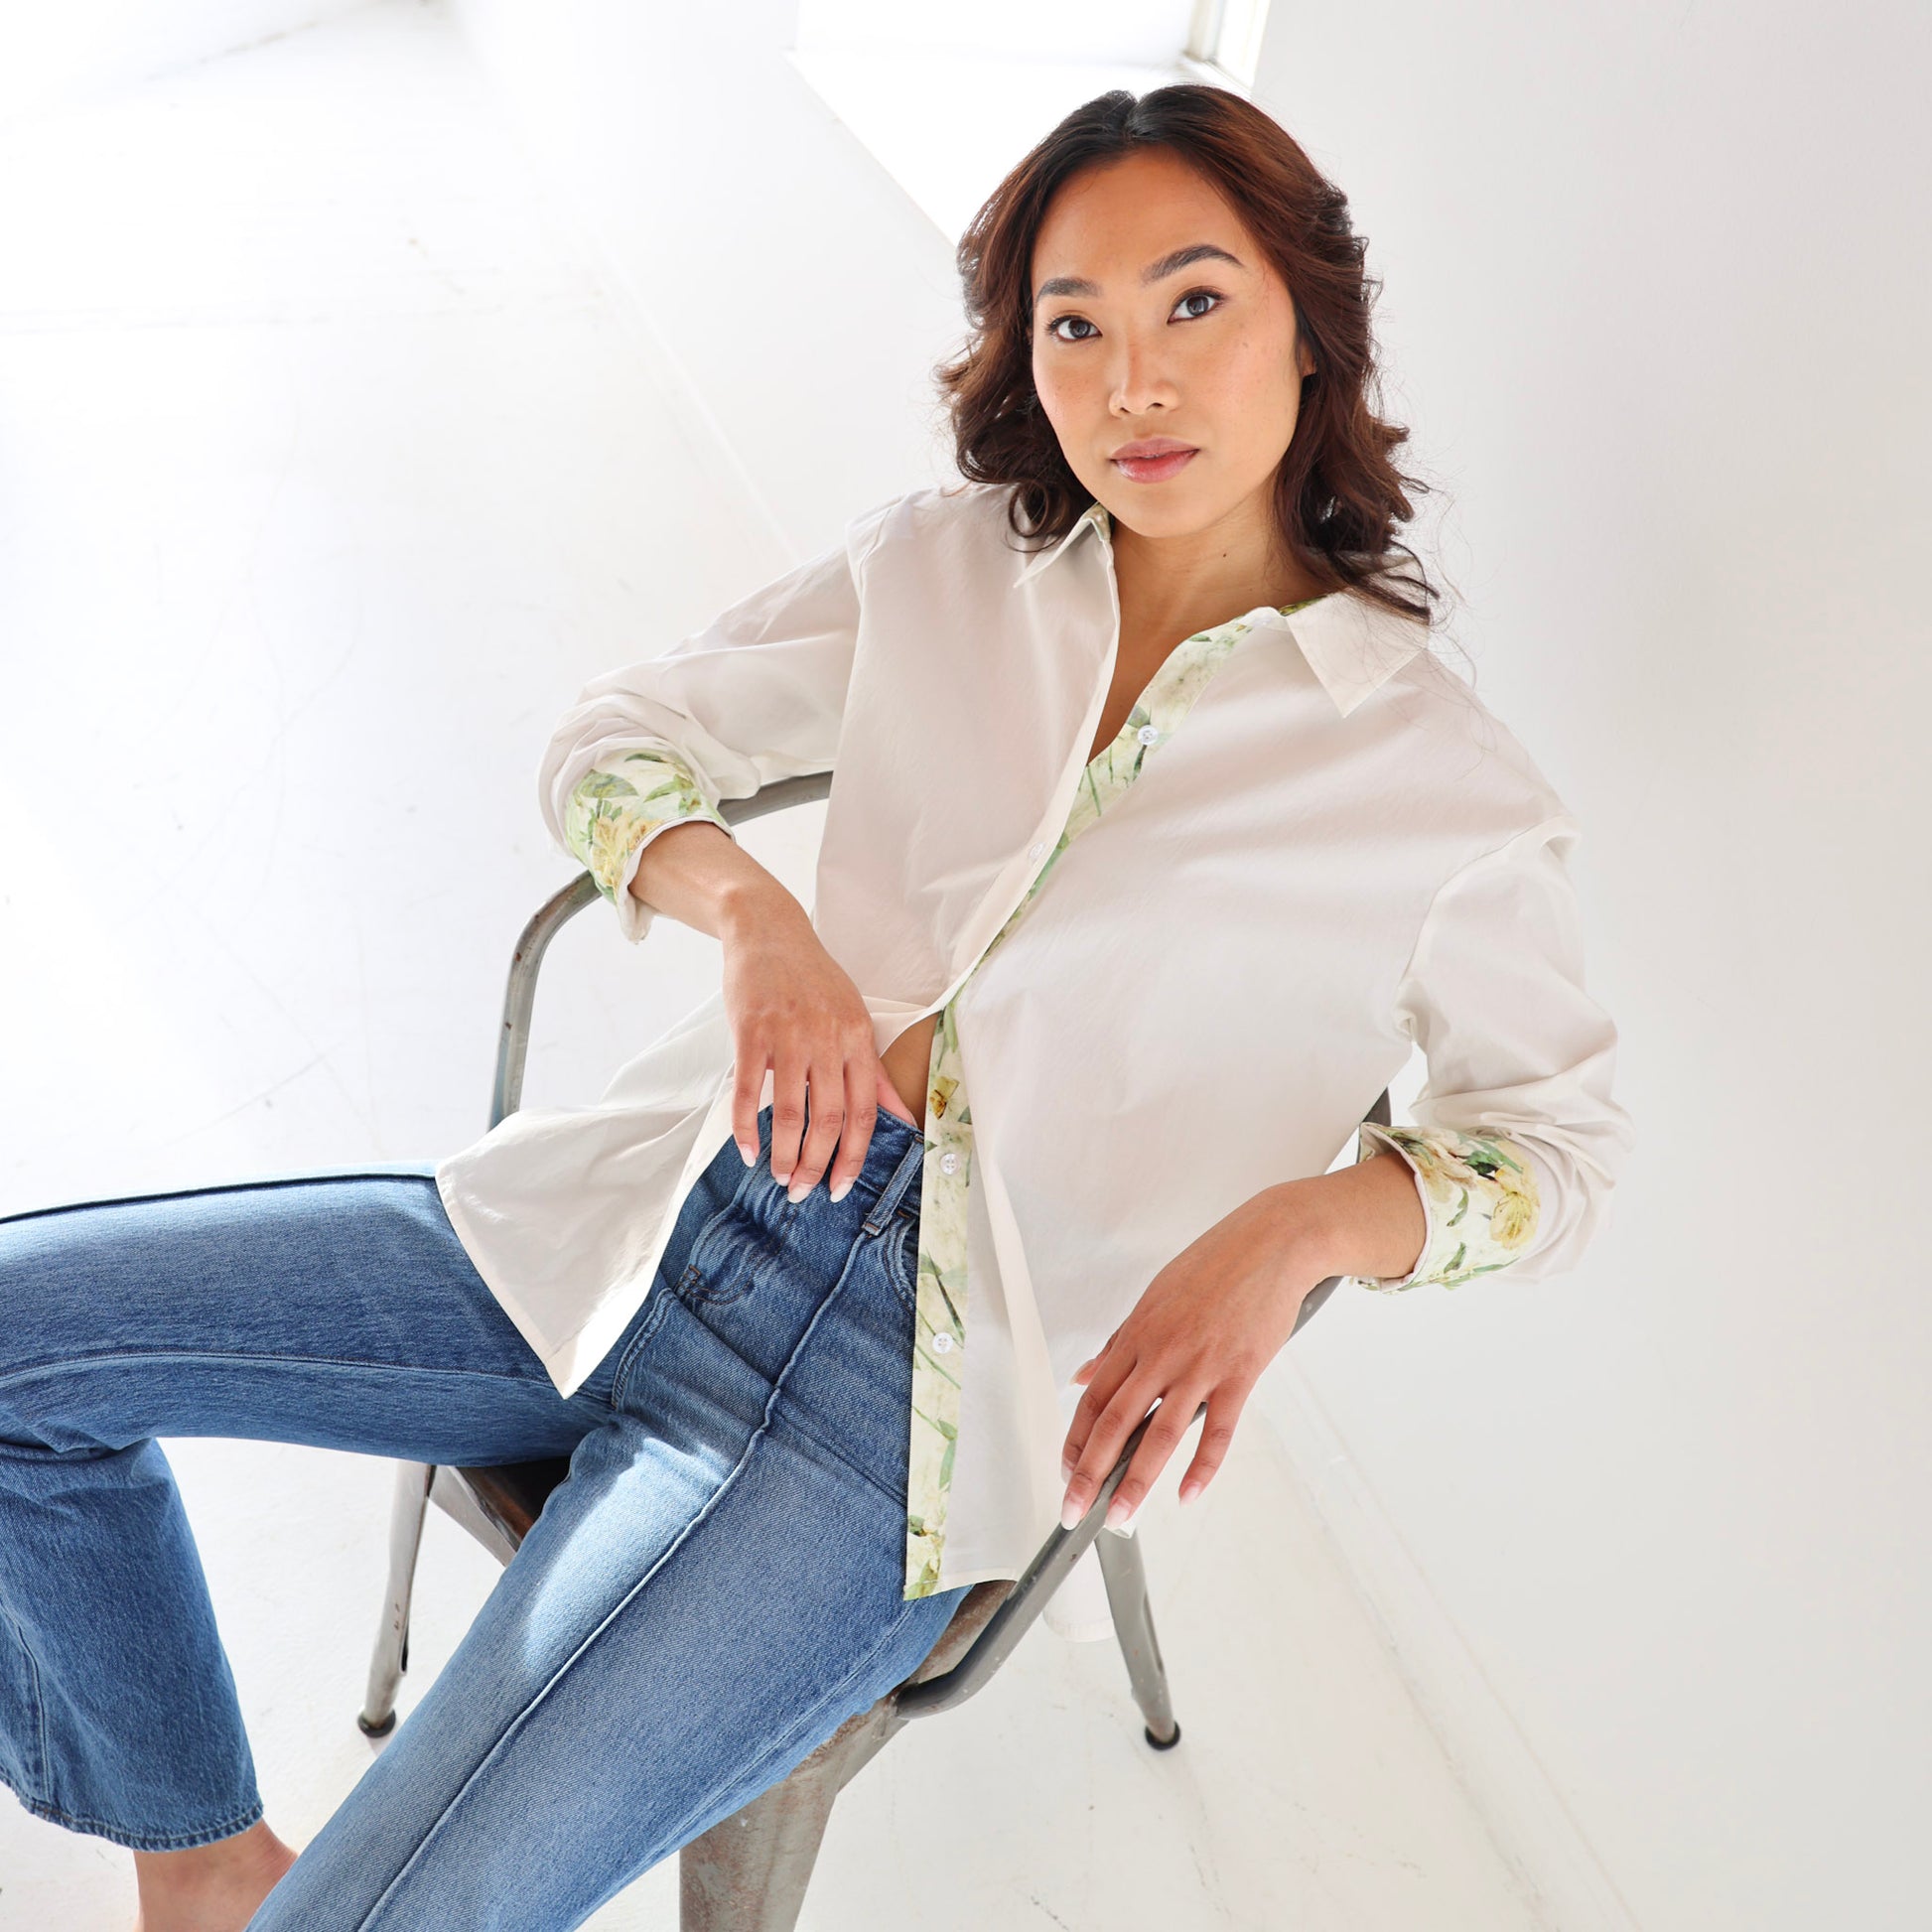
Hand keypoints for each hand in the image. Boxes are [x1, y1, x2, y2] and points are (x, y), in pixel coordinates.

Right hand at [719, 892, 909, 1202]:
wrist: (769, 931)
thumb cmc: (813, 980)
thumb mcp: (854, 1017)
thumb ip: (873, 1072)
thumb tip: (901, 1118)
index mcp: (858, 1038)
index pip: (863, 1113)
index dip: (854, 1158)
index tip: (840, 1188)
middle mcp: (828, 1039)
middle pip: (828, 1120)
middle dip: (816, 1166)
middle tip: (802, 1193)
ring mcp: (788, 1036)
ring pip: (790, 1113)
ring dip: (784, 1155)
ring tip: (779, 1179)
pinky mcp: (751, 1032)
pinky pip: (746, 1092)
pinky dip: (746, 1129)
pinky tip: (748, 1151)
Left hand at [1057, 1185, 1325, 1530]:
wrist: (1272, 1242)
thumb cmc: (1216, 1264)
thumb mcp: (1155, 1296)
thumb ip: (1119, 1342)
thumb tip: (1085, 1374)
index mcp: (1138, 1334)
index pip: (1093, 1399)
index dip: (1075, 1441)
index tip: (1065, 1472)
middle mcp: (1161, 1353)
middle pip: (1114, 1423)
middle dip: (1089, 1474)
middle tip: (1074, 1509)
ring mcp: (1200, 1365)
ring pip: (1159, 1434)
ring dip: (1136, 1482)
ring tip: (1121, 1515)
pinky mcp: (1239, 1373)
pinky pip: (1218, 1430)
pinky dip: (1201, 1467)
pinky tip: (1187, 1493)